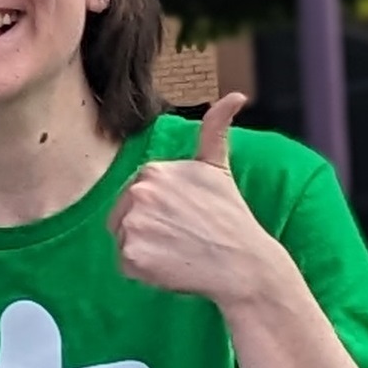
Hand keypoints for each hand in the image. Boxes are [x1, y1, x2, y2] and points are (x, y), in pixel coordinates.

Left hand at [111, 94, 290, 307]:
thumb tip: (235, 96)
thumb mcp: (218, 168)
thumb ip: (214, 130)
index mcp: (152, 171)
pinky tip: (171, 266)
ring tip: (178, 249)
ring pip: (123, 240)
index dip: (156, 211)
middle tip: (181, 236)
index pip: (133, 196)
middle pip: (122, 217)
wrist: (244, 263)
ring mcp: (132, 225)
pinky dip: (144, 271)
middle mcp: (137, 193)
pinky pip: (125, 265)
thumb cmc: (231, 217)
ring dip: (145, 249)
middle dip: (147, 228)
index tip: (182, 218)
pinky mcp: (131, 255)